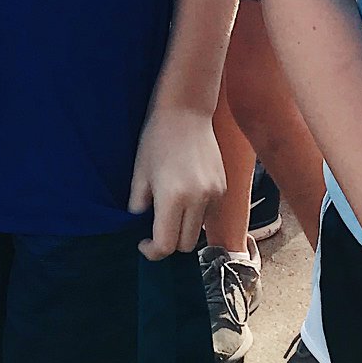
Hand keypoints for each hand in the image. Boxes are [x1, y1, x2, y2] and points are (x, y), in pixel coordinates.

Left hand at [129, 106, 223, 259]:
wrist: (186, 111)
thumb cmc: (157, 139)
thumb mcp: (140, 173)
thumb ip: (138, 204)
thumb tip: (140, 223)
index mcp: (173, 197)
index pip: (166, 245)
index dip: (152, 251)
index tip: (142, 243)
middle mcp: (198, 200)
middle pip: (185, 245)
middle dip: (168, 243)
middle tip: (154, 228)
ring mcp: (214, 194)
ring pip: (198, 231)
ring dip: (184, 229)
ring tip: (170, 208)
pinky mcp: (223, 187)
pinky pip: (209, 214)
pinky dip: (196, 215)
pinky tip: (186, 196)